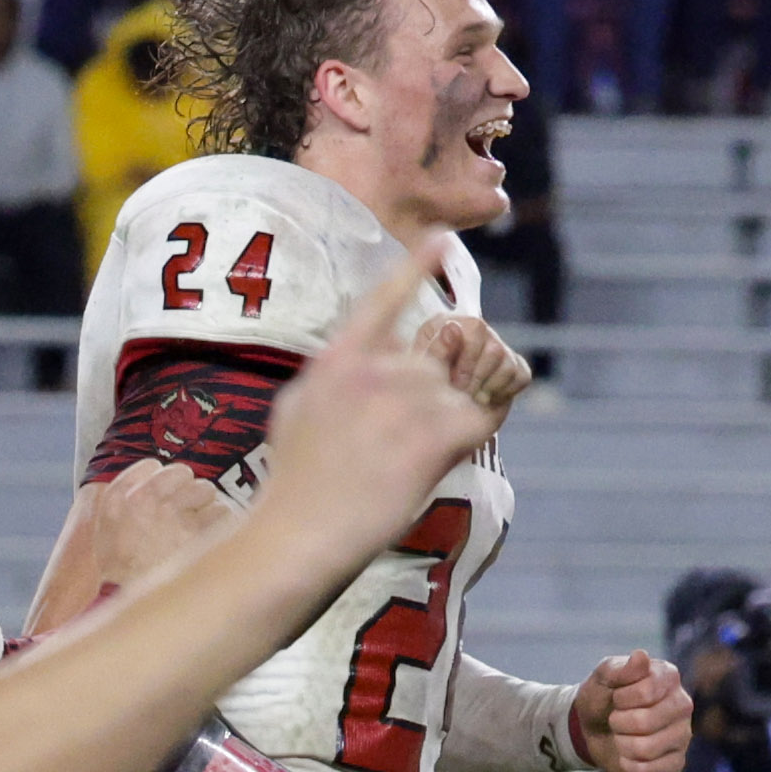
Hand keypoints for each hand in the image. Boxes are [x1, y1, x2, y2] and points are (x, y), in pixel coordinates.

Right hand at [92, 457, 235, 590]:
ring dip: (203, 506)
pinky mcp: (203, 534)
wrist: (128, 606)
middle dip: (185, 491)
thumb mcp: (101, 533)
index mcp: (119, 500)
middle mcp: (148, 502)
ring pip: (206, 490)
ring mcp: (177, 516)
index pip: (151, 466)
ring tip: (192, 528)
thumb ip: (118, 501)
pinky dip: (219, 525)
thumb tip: (147, 477)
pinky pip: (223, 513)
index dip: (160, 480)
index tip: (161, 494)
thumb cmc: (116, 574)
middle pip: (183, 474)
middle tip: (180, 512)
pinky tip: (206, 540)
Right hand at [254, 246, 502, 573]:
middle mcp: (377, 368)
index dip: (413, 266)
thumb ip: (332, 377)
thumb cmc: (292, 484)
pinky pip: (478, 417)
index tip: (439, 238)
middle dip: (417, 399)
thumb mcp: (293, 412)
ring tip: (394, 465)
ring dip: (436, 425)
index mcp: (337, 359)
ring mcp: (410, 397)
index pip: (383, 301)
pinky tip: (433, 461)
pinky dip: (467, 435)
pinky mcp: (439, 429)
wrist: (301, 533)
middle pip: (427, 364)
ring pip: (452, 393)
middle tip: (382, 447)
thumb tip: (360, 360)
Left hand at [418, 311, 532, 416]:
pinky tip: (485, 398)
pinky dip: (505, 392)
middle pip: (495, 349)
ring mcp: (495, 346)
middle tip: (461, 394)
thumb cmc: (420, 394)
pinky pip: (521, 376)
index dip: (468, 359)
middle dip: (477, 378)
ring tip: (470, 397)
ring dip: (488, 387)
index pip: (476, 328)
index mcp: (446, 325)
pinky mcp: (512, 366)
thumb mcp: (421, 375)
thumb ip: (436, 351)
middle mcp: (474, 331)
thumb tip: (453, 327)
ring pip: (509, 364)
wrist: (432, 419)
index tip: (454, 383)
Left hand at [574, 650, 691, 771]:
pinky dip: (628, 765)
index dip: (621, 699)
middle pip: (646, 722)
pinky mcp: (675, 763)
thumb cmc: (601, 698)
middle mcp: (683, 705)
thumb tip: (640, 656)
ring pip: (646, 749)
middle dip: (618, 723)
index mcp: (668, 678)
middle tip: (617, 720)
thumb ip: (619, 668)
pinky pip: (650, 771)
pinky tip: (628, 756)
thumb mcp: (602, 678)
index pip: (646, 692)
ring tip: (622, 737)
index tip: (617, 697)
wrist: (590, 729)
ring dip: (621, 745)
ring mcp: (682, 736)